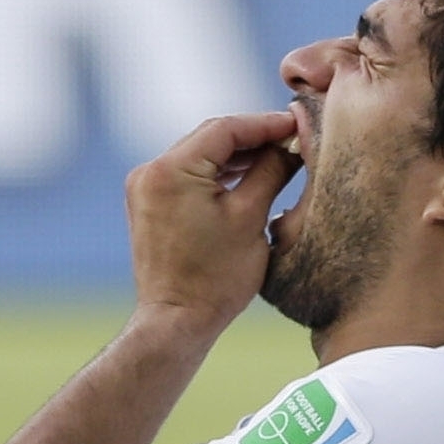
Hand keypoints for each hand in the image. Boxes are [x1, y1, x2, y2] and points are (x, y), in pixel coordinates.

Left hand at [122, 111, 299, 335]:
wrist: (177, 321)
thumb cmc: (215, 278)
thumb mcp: (251, 216)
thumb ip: (271, 169)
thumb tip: (292, 141)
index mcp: (170, 170)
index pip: (226, 128)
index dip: (266, 123)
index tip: (298, 122)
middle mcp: (149, 172)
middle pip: (211, 138)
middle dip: (253, 137)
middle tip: (294, 137)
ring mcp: (145, 188)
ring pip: (200, 156)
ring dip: (238, 155)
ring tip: (279, 156)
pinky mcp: (149, 205)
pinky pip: (189, 176)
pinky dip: (218, 174)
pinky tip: (250, 176)